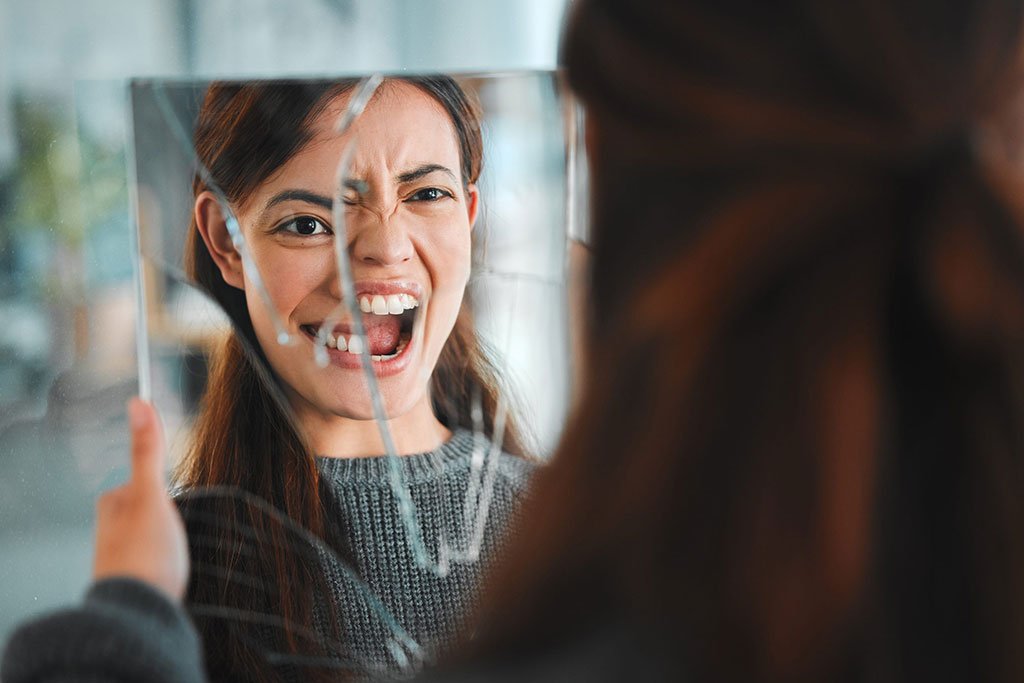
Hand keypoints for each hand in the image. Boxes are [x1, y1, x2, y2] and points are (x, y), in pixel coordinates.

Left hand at [92, 398, 189, 600]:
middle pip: (146, 510)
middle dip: (164, 516)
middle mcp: (110, 532)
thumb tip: (138, 404)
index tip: (174, 497)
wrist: (142, 614)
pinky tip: (175, 572)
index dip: (161, 487)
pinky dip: (165, 565)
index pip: (139, 483)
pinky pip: (154, 563)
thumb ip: (148, 453)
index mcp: (111, 507)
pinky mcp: (136, 583)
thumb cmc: (145, 555)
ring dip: (166, 543)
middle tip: (180, 526)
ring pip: (150, 538)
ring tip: (179, 551)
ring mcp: (122, 559)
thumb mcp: (152, 495)